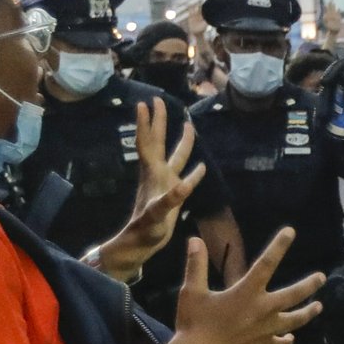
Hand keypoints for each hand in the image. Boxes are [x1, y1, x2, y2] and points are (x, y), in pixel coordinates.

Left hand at [100, 105, 201, 278]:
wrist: (141, 243)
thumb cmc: (146, 230)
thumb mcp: (157, 215)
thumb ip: (170, 200)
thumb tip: (185, 185)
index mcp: (152, 174)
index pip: (148, 143)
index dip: (147, 124)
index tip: (146, 103)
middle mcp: (157, 174)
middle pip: (158, 142)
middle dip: (159, 122)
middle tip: (159, 101)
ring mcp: (165, 183)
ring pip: (174, 157)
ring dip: (181, 141)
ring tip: (189, 125)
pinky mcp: (172, 195)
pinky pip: (184, 177)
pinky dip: (193, 171)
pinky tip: (202, 166)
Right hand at [173, 230, 325, 343]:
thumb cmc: (194, 322)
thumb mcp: (192, 291)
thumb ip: (196, 265)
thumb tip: (194, 240)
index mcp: (247, 292)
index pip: (267, 263)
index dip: (279, 246)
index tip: (291, 232)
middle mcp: (263, 310)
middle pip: (294, 295)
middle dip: (310, 285)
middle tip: (322, 277)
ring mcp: (266, 331)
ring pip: (295, 320)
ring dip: (308, 312)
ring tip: (318, 307)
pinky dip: (287, 340)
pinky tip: (290, 338)